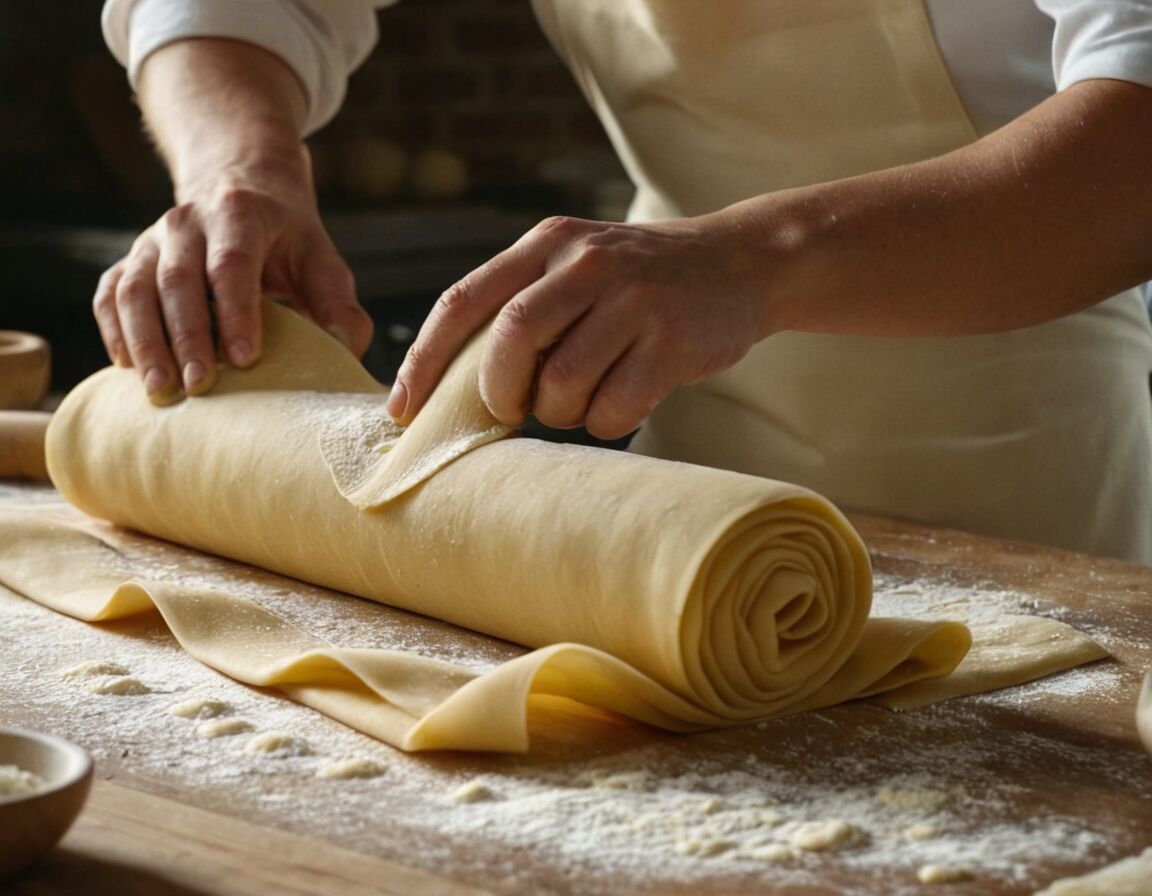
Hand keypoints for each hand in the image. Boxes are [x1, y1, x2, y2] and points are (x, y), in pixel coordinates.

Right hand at [92, 163, 372, 403]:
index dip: (237, 311)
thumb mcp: (321, 260)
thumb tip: (345, 349)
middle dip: (187, 337)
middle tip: (199, 386)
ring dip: (145, 341)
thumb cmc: (287, 240)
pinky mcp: (130, 260)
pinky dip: (114, 330)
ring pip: (135, 288)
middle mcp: (187, 223)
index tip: (246, 358)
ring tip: (160, 389)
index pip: (232, 264)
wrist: (240, 187)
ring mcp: (151, 240)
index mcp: (239, 216)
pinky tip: (127, 367)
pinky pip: (110, 294)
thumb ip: (339, 305)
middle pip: (178, 280)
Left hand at [387, 213, 772, 439]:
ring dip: (559, 413)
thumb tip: (455, 385)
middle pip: (509, 339)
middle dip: (498, 391)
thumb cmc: (643, 281)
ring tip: (581, 400)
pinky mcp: (673, 340)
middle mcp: (587, 262)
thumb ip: (524, 304)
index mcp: (548, 241)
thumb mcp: (579, 265)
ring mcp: (634, 299)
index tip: (403, 408)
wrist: (743, 263)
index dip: (424, 360)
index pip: (464, 300)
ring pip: (561, 383)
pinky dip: (606, 421)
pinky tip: (624, 401)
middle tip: (511, 409)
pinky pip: (614, 407)